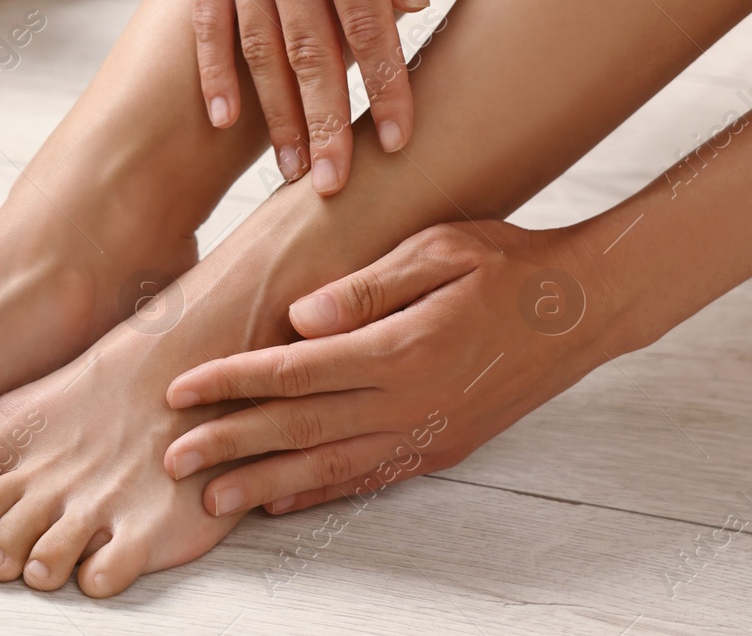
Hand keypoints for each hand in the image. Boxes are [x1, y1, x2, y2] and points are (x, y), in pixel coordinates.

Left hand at [160, 221, 612, 516]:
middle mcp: (410, 401)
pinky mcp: (442, 447)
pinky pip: (369, 478)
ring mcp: (427, 431)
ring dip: (263, 483)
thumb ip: (364, 287)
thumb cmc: (504, 263)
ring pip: (328, 466)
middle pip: (299, 429)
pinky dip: (320, 493)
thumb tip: (298, 319)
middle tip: (170, 459)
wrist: (581, 308)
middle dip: (229, 445)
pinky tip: (280, 501)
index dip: (231, 382)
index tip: (178, 389)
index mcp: (400, 347)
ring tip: (209, 498)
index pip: (294, 371)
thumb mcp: (436, 250)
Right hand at [185, 0, 427, 194]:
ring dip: (273, 112)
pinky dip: (213, 70)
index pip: (366, 23)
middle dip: (325, 124)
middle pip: (306, 51)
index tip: (399, 140)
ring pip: (256, 46)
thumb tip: (411, 7)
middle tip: (334, 187)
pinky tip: (223, 117)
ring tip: (288, 169)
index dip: (382, 87)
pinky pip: (207, 18)